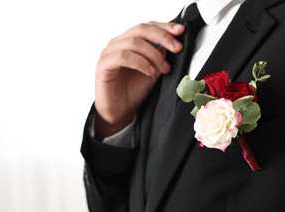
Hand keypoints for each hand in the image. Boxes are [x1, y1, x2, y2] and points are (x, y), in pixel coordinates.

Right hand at [94, 21, 184, 138]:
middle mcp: (118, 43)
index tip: (180, 32)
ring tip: (164, 68)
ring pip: (133, 42)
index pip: (147, 26)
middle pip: (141, 29)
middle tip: (177, 48)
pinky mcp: (103, 65)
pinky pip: (122, 56)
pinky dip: (140, 62)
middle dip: (162, 37)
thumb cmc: (134, 91)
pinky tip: (150, 72)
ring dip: (153, 54)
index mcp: (129, 41)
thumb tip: (173, 43)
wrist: (120, 112)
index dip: (164, 27)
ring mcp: (109, 53)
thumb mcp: (154, 71)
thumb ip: (160, 56)